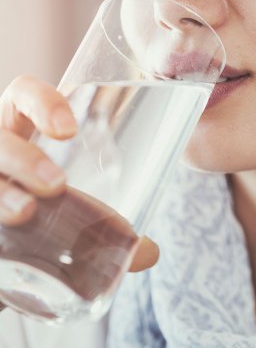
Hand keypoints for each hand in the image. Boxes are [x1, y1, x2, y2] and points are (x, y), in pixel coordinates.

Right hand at [0, 75, 158, 309]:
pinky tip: (2, 243)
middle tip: (56, 184)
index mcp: (19, 131)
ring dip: (1, 191)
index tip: (69, 130)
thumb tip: (149, 251)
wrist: (8, 249)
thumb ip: (105, 226)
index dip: (41, 102)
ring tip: (25, 212)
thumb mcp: (69, 207)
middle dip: (23, 156)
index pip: (22, 96)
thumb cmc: (41, 210)